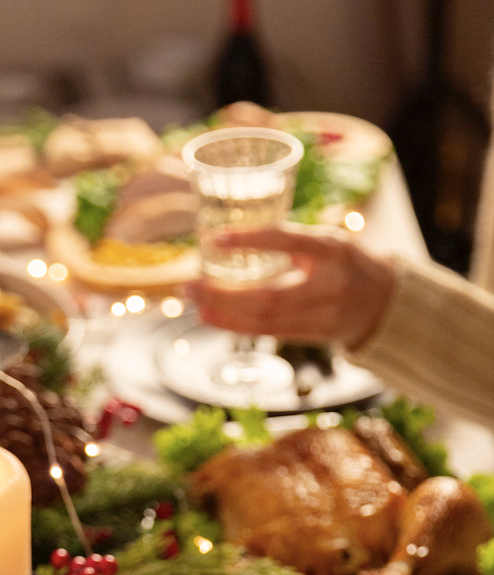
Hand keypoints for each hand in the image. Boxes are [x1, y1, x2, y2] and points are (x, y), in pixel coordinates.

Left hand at [188, 225, 396, 348]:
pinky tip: (213, 317)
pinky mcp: (312, 336)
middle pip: (267, 296)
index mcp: (334, 248)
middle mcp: (329, 283)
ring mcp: (322, 314)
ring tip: (195, 302)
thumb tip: (233, 241)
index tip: (216, 238)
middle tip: (190, 284)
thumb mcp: (328, 241)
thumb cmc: (347, 263)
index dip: (251, 239)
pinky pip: (267, 332)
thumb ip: (291, 242)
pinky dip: (236, 325)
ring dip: (223, 314)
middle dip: (223, 294)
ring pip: (264, 320)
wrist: (384, 302)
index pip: (288, 240)